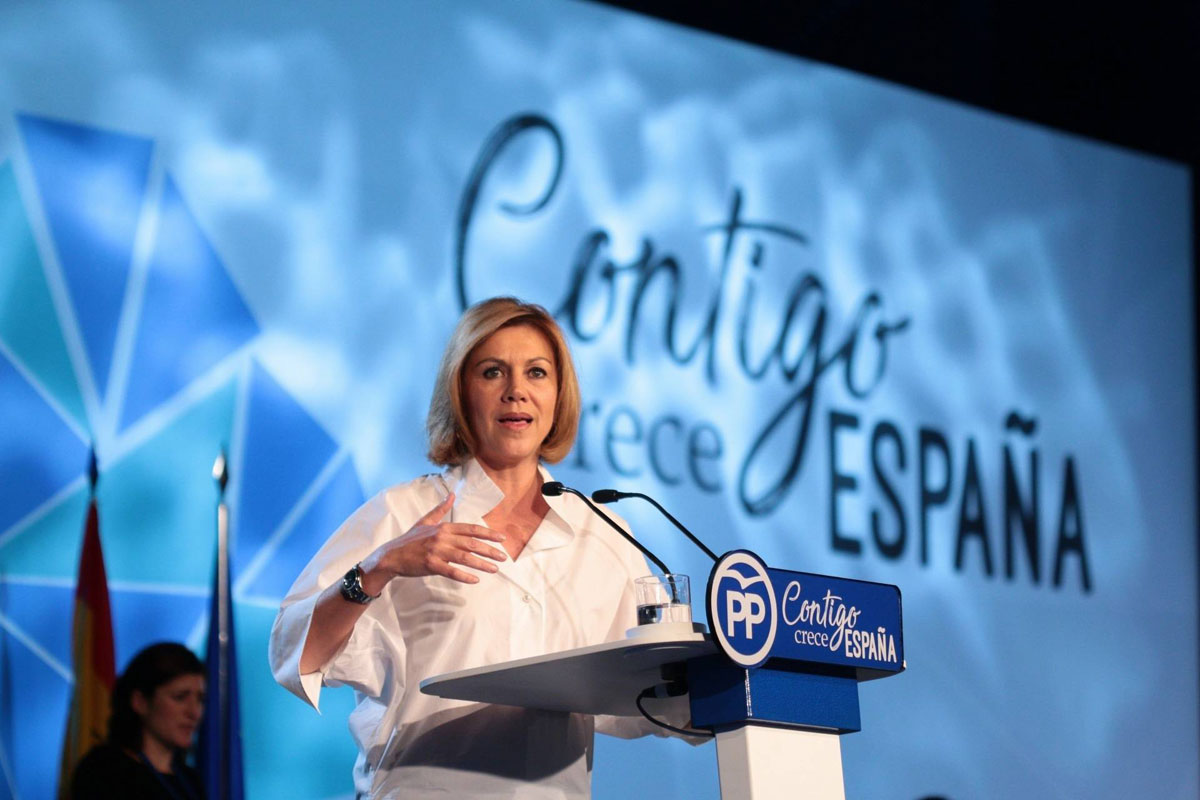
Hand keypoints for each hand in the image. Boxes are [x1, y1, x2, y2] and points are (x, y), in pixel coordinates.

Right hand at [358, 493, 507, 588]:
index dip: (488, 534)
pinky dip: (464, 576)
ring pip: (465, 557)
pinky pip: (451, 571)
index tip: (502, 539)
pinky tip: (475, 580)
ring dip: (482, 564)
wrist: (391, 556)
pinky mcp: (431, 565)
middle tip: (504, 557)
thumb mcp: (425, 521)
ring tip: (495, 569)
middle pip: (472, 543)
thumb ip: (440, 510)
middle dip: (490, 550)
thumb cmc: (409, 540)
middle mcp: (442, 537)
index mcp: (444, 527)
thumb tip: (451, 495)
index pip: (471, 529)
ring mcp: (436, 551)